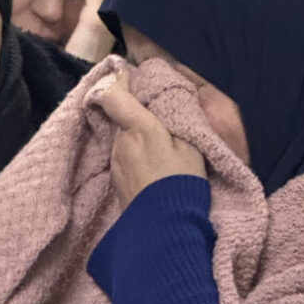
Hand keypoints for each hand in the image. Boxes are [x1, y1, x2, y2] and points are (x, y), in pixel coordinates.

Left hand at [94, 69, 205, 208]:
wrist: (162, 228)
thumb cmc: (181, 182)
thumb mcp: (189, 145)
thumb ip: (176, 119)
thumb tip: (168, 100)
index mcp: (137, 129)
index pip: (114, 95)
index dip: (119, 81)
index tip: (129, 76)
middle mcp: (120, 142)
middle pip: (120, 116)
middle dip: (134, 111)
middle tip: (158, 114)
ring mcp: (115, 162)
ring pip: (122, 137)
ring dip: (135, 134)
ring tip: (159, 144)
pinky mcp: (115, 179)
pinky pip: (123, 156)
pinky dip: (134, 152)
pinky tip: (153, 164)